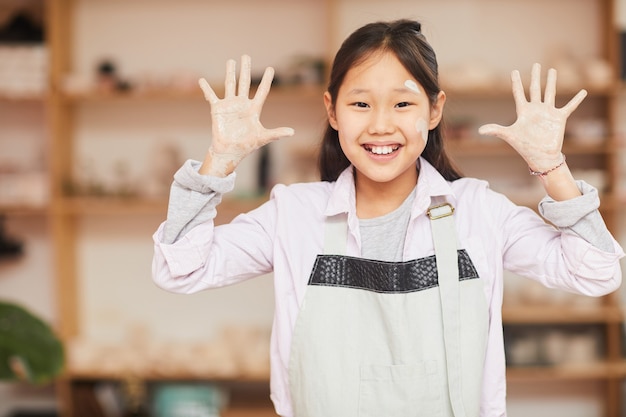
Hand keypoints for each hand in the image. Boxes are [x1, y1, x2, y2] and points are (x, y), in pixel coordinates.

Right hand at [199, 55, 294, 175]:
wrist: (230, 151)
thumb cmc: (247, 145)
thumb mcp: (263, 138)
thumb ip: (277, 133)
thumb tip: (292, 132)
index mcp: (253, 109)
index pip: (262, 91)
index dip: (266, 80)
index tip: (270, 68)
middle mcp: (242, 104)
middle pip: (244, 83)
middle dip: (245, 69)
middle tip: (246, 55)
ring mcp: (229, 105)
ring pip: (230, 85)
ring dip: (229, 72)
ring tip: (230, 61)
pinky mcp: (217, 109)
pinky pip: (211, 96)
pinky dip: (206, 89)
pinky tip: (202, 80)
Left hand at [478, 63, 586, 173]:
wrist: (541, 157)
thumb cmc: (524, 147)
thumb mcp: (509, 136)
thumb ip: (496, 130)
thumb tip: (480, 130)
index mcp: (523, 112)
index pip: (518, 93)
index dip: (516, 82)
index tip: (514, 71)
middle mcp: (535, 109)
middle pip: (535, 89)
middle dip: (535, 77)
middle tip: (536, 65)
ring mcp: (548, 112)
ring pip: (550, 93)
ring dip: (551, 82)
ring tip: (552, 70)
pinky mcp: (559, 118)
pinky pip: (569, 106)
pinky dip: (577, 99)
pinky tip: (583, 91)